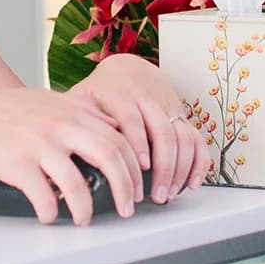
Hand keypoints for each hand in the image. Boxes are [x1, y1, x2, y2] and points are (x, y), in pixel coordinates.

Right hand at [0, 89, 140, 224]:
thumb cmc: (8, 112)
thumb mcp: (51, 102)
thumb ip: (83, 113)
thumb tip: (114, 128)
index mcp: (73, 113)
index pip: (119, 139)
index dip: (134, 167)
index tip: (137, 187)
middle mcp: (60, 127)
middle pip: (109, 157)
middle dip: (125, 188)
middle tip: (126, 209)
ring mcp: (39, 145)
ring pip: (77, 183)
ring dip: (86, 209)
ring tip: (84, 219)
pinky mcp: (18, 164)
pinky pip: (43, 196)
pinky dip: (50, 212)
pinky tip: (49, 216)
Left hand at [69, 54, 209, 203]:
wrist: (127, 68)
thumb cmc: (101, 90)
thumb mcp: (83, 97)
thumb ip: (76, 118)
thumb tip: (65, 146)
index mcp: (121, 94)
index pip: (132, 119)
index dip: (138, 143)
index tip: (141, 167)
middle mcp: (148, 100)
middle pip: (163, 132)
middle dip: (163, 167)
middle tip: (156, 195)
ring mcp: (168, 108)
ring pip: (182, 137)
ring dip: (180, 169)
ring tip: (169, 194)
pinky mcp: (181, 116)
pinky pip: (197, 139)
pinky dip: (199, 162)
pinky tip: (193, 183)